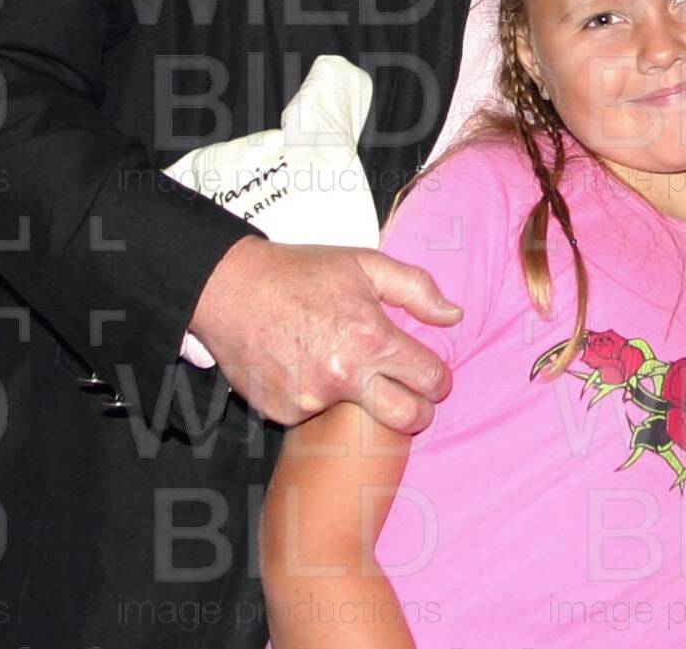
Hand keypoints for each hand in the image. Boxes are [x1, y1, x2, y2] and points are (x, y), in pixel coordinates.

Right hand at [188, 238, 458, 430]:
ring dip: (359, 399)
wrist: (230, 288)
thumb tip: (454, 316)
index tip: (435, 378)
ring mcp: (311, 400)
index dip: (439, 380)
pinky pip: (315, 414)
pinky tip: (304, 368)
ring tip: (340, 364)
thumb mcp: (365, 265)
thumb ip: (417, 290)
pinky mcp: (283, 413)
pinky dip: (317, 397)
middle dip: (418, 411)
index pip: (430, 380)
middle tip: (411, 396)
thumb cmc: (301, 273)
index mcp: (371, 339)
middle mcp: (343, 377)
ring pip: (358, 418)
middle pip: (406, 420)